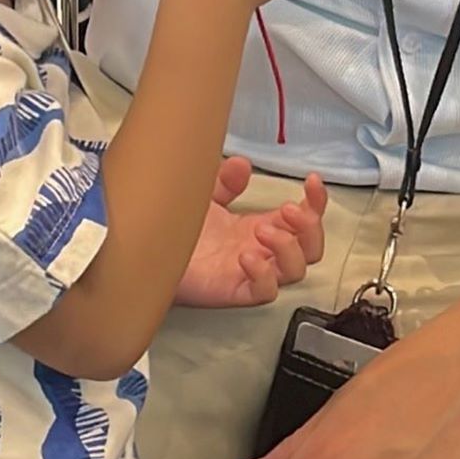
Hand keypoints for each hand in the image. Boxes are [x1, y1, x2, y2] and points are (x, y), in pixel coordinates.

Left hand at [175, 158, 328, 306]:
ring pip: (294, 271)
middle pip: (310, 249)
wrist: (143, 250)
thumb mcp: (203, 195)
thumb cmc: (175, 228)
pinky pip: (264, 292)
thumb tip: (241, 165)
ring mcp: (249, 273)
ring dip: (289, 248)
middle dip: (309, 228)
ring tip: (262, 230)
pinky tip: (247, 256)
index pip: (304, 219)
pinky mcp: (232, 291)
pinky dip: (263, 275)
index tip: (312, 180)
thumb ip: (224, 181)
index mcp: (260, 228)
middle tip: (288, 209)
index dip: (316, 202)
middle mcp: (261, 251)